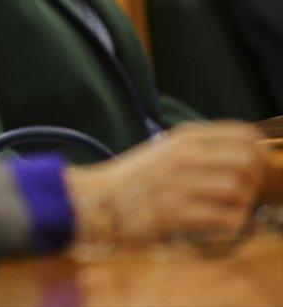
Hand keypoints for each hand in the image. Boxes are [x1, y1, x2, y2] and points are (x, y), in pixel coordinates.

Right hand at [66, 122, 265, 245]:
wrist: (100, 200)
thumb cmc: (137, 179)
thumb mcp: (168, 150)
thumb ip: (203, 149)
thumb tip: (249, 156)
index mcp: (185, 137)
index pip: (244, 135)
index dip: (259, 153)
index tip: (254, 169)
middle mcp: (184, 156)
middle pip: (247, 161)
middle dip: (255, 180)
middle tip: (245, 193)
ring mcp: (180, 183)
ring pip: (239, 190)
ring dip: (244, 204)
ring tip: (232, 209)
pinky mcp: (176, 212)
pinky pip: (225, 218)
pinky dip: (232, 223)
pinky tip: (222, 222)